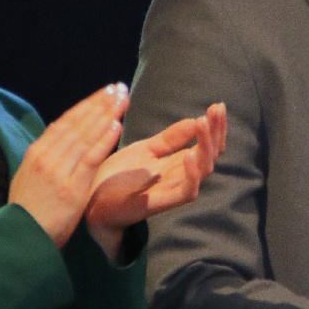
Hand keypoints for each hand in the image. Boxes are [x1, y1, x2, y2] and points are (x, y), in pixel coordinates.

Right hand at [9, 85, 126, 247]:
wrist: (20, 238)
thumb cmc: (28, 214)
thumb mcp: (29, 179)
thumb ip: (45, 160)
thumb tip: (59, 142)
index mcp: (36, 153)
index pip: (64, 122)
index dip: (85, 105)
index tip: (102, 93)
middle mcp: (46, 156)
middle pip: (77, 123)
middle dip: (99, 103)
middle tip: (118, 87)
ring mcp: (58, 170)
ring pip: (85, 136)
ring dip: (106, 114)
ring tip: (122, 98)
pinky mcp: (71, 187)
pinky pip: (90, 158)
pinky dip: (104, 140)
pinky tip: (117, 125)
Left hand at [84, 102, 227, 260]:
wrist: (91, 202)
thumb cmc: (117, 177)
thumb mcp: (146, 149)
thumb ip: (170, 138)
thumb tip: (196, 119)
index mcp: (178, 163)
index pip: (207, 145)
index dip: (215, 127)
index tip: (217, 106)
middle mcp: (180, 176)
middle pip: (211, 155)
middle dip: (216, 131)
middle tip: (217, 110)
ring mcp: (173, 189)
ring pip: (204, 170)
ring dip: (206, 146)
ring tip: (203, 124)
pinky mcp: (162, 202)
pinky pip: (187, 192)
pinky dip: (192, 174)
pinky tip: (189, 154)